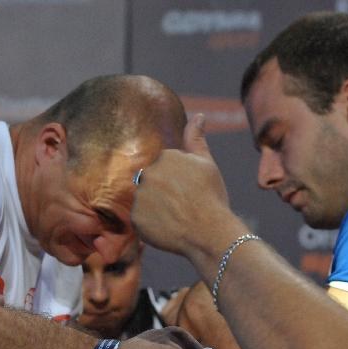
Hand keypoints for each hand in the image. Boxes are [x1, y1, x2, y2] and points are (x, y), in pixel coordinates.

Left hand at [131, 113, 233, 255]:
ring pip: (145, 202)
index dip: (179, 182)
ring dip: (156, 209)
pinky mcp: (135, 219)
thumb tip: (199, 116)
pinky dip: (151, 226)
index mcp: (165, 157)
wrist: (210, 233)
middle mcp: (148, 173)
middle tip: (183, 207)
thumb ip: (196, 139)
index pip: (165, 168)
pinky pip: (141, 221)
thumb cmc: (212, 197)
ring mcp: (140, 197)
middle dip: (164, 194)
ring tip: (176, 218)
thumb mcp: (207, 164)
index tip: (190, 192)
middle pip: (152, 183)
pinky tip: (168, 229)